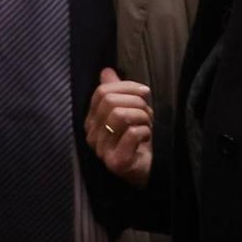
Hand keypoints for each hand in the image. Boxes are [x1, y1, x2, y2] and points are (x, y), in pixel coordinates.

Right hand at [84, 67, 153, 187]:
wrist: (149, 170)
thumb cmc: (139, 140)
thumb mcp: (129, 110)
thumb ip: (117, 92)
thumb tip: (106, 71)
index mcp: (92, 121)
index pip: (102, 92)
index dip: (126, 86)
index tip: (144, 92)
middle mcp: (92, 136)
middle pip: (110, 102)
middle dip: (137, 103)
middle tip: (148, 114)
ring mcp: (102, 151)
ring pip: (121, 115)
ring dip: (142, 117)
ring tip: (148, 126)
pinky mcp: (116, 163)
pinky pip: (132, 133)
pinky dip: (145, 131)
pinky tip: (146, 138)